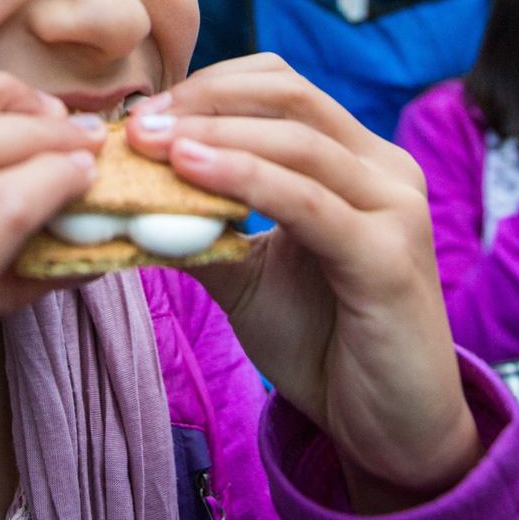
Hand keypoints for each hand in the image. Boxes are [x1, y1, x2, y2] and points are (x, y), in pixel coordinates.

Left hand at [127, 54, 478, 512]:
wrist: (390, 432)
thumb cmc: (324, 346)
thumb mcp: (248, 276)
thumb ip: (202, 230)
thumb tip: (123, 197)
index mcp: (358, 162)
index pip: (283, 89)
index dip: (211, 86)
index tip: (144, 112)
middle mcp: (387, 170)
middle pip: (290, 98)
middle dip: (206, 100)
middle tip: (137, 123)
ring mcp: (395, 209)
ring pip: (296, 143)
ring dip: (213, 134)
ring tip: (149, 142)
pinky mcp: (388, 257)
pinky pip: (307, 203)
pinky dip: (243, 179)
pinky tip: (190, 172)